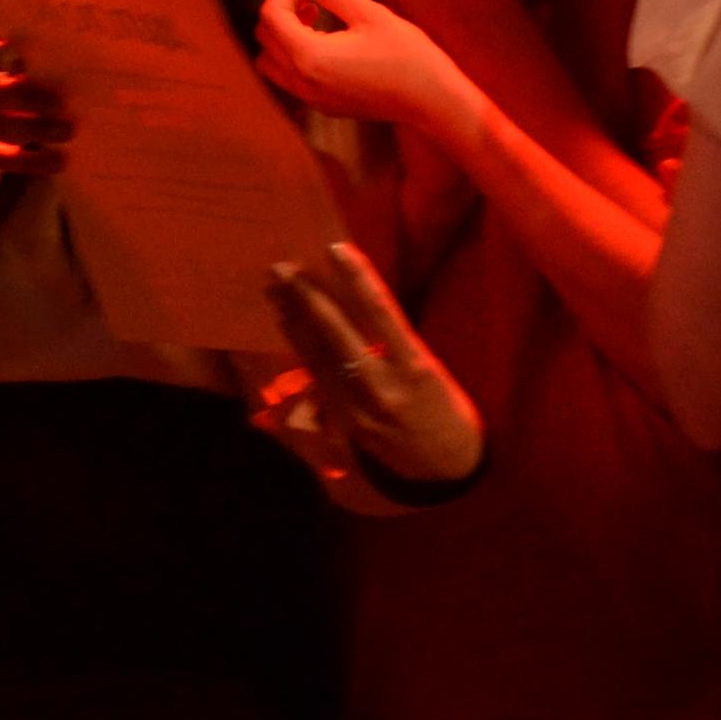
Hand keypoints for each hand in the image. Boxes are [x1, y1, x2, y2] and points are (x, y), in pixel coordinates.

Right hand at [0, 36, 70, 202]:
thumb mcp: (3, 81)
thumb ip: (24, 74)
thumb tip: (64, 73)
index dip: (5, 58)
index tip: (29, 64)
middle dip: (31, 99)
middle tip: (65, 105)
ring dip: (35, 128)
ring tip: (67, 131)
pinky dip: (31, 160)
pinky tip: (57, 160)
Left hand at [250, 241, 481, 495]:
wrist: (445, 471)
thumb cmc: (446, 412)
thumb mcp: (432, 372)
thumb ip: (396, 344)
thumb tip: (356, 306)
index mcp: (415, 367)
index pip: (381, 312)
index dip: (356, 278)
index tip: (336, 248)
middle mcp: (383, 386)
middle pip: (336, 331)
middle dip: (306, 297)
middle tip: (281, 268)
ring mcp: (357, 407)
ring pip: (317, 354)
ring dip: (293, 320)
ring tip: (274, 291)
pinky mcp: (342, 422)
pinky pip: (315, 378)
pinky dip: (299, 350)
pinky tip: (285, 327)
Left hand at [256, 0, 485, 138]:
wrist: (434, 102)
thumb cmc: (409, 56)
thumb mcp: (371, 15)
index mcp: (309, 57)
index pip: (273, 15)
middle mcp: (301, 82)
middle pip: (266, 37)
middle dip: (281, 7)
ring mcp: (310, 98)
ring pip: (271, 60)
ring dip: (283, 33)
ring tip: (313, 14)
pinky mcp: (322, 105)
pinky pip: (289, 76)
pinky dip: (293, 52)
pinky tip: (324, 38)